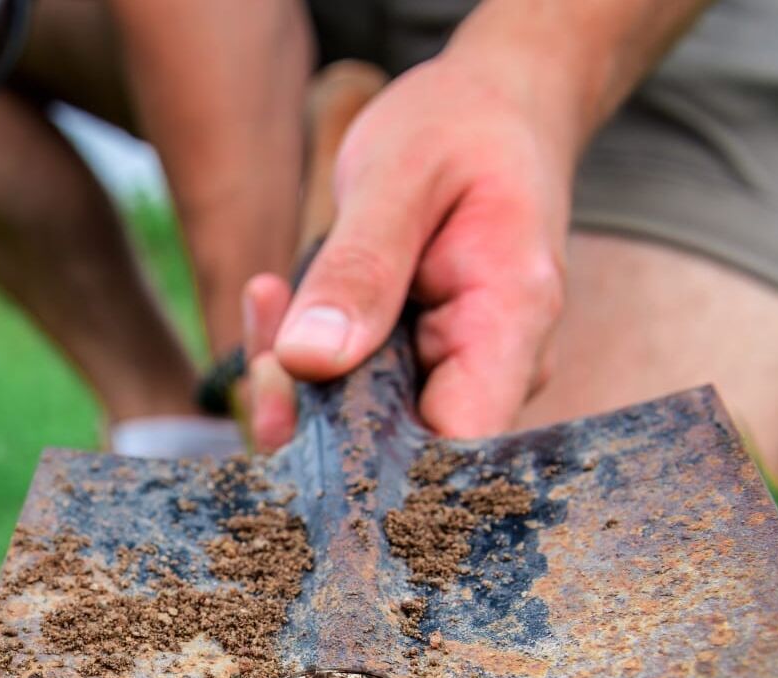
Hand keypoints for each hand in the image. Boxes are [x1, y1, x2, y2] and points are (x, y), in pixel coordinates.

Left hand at [246, 47, 580, 449]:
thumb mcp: (399, 174)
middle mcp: (497, 366)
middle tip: (265, 354)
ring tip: (270, 301)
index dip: (373, 469)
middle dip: (312, 413)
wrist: (495, 107)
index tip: (295, 426)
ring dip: (297, 379)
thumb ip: (360, 268)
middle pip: (398, 448)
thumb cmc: (461, 128)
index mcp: (513, 323)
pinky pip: (352, 387)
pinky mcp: (420, 365)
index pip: (457, 450)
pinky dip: (303, 354)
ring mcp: (459, 371)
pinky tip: (277, 298)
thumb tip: (310, 360)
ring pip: (362, 422)